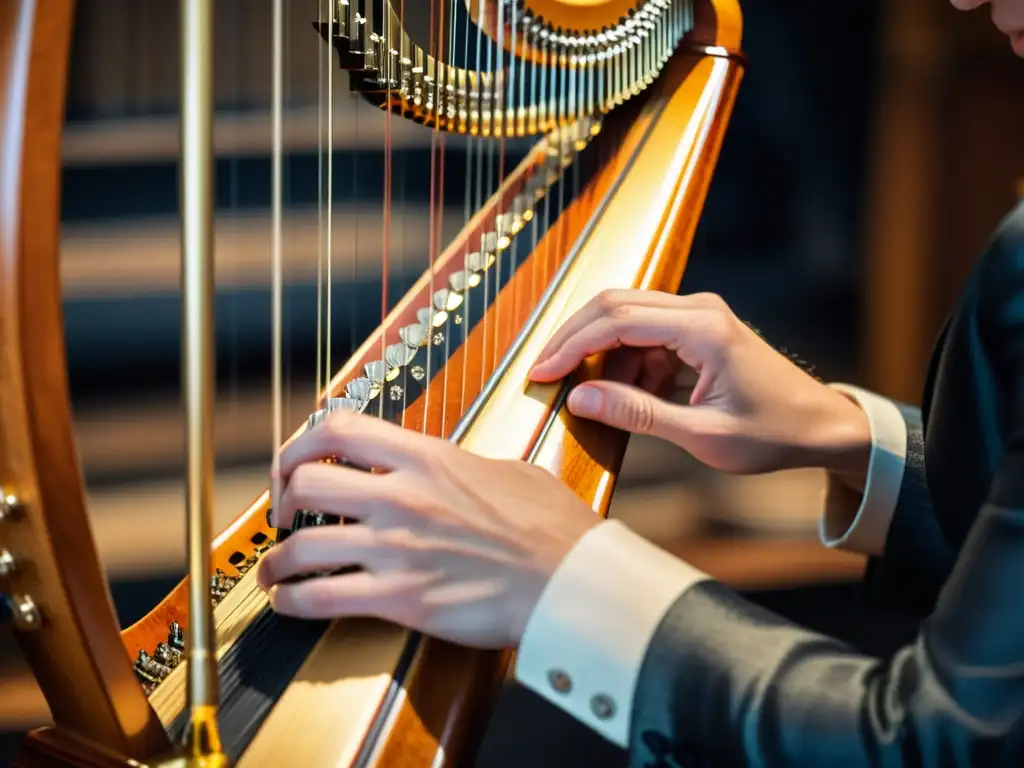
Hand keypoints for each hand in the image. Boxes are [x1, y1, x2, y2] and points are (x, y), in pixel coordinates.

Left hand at [258, 411, 600, 646]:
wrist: (569, 580)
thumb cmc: (550, 527)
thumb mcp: (507, 471)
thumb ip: (461, 466)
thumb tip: (445, 469)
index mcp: (428, 459)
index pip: (340, 429)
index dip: (301, 441)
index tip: (294, 459)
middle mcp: (401, 497)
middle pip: (306, 483)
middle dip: (283, 500)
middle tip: (285, 515)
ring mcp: (396, 549)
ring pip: (303, 547)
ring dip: (276, 560)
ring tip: (273, 568)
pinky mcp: (399, 598)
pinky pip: (322, 597)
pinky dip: (292, 601)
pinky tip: (287, 602)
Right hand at [530, 290, 869, 477]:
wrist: (821, 426)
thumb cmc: (773, 433)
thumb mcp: (702, 435)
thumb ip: (637, 414)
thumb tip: (579, 399)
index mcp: (704, 328)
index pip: (617, 320)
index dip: (571, 345)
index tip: (540, 373)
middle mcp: (698, 309)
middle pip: (614, 306)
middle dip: (574, 341)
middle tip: (543, 374)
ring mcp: (698, 316)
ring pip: (626, 320)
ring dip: (602, 357)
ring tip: (596, 399)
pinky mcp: (697, 330)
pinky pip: (645, 336)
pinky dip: (626, 364)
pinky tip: (626, 396)